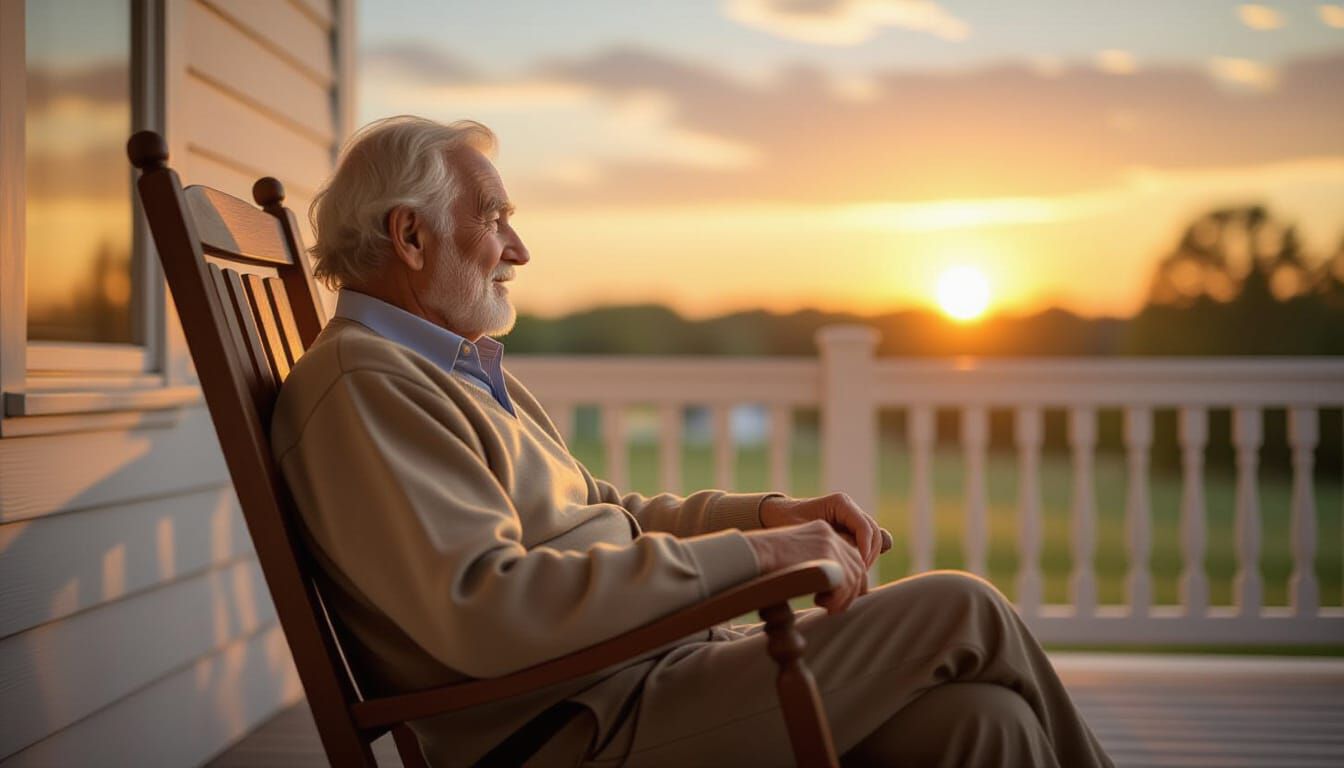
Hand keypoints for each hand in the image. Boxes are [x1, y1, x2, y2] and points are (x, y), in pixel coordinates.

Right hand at [743, 520, 868, 614]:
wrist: (752, 553)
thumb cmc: (765, 561)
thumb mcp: (795, 557)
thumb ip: (815, 564)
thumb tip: (830, 587)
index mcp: (822, 531)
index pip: (851, 555)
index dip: (851, 579)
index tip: (842, 596)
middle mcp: (829, 535)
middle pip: (857, 566)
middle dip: (851, 590)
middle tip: (835, 607)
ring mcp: (829, 545)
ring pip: (853, 578)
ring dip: (844, 598)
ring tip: (828, 608)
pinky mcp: (826, 557)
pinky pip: (844, 585)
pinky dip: (838, 600)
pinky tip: (824, 605)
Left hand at [760, 493, 891, 568]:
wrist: (779, 517)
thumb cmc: (787, 523)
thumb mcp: (804, 532)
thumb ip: (829, 542)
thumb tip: (854, 556)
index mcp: (840, 503)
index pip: (864, 527)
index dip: (865, 549)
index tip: (857, 568)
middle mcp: (850, 509)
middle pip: (874, 534)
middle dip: (869, 556)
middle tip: (856, 576)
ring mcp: (853, 519)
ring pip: (875, 540)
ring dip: (868, 559)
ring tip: (853, 577)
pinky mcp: (852, 530)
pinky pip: (867, 545)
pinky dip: (864, 559)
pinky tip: (852, 574)